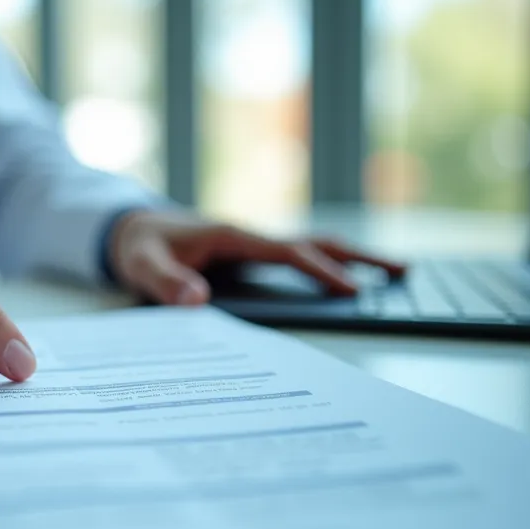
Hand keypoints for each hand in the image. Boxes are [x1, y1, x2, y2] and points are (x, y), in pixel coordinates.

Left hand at [107, 209, 405, 305]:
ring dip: (350, 259)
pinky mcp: (252, 256)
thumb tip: (196, 300)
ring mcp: (254, 245)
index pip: (287, 253)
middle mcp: (250, 235)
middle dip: (358, 257)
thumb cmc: (138, 245)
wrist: (128, 228)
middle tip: (402, 272)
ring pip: (311, 248)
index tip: (352, 291)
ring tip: (393, 275)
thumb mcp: (142, 265)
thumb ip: (165, 283)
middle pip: (315, 243)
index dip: (320, 271)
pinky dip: (328, 267)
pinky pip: (298, 260)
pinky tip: (346, 285)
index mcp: (232, 235)